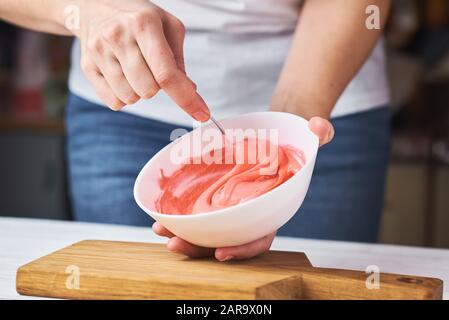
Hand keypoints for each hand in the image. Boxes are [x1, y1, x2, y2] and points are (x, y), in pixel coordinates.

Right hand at [74, 0, 209, 120]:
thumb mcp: (167, 26)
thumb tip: (189, 91)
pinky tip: (122, 76)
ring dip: (139, 91)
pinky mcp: (87, 66)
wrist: (95, 6)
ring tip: (135, 69)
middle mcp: (118, 36)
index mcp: (144, 24)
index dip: (186, 98)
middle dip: (157, 87)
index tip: (203, 114)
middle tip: (151, 68)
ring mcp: (99, 51)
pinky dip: (124, 96)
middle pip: (148, 90)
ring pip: (130, 98)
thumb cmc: (139, 18)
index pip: (167, 74)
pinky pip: (114, 102)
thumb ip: (178, 60)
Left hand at [153, 117, 334, 260]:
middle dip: (201, 248)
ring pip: (208, 229)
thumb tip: (319, 127)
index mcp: (272, 207)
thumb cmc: (292, 141)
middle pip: (226, 239)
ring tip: (161, 230)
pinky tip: (161, 215)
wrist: (277, 132)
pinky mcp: (216, 194)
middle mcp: (250, 212)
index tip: (222, 253)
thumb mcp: (307, 135)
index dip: (243, 250)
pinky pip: (197, 211)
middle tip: (177, 244)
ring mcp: (232, 205)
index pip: (260, 237)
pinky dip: (180, 216)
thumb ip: (317, 134)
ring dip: (184, 235)